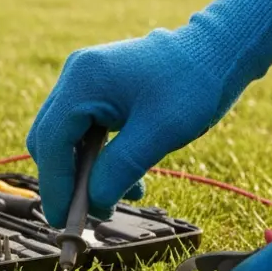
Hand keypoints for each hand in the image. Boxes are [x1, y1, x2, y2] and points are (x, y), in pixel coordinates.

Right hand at [26, 0, 271, 226]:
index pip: (52, 141)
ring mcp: (85, 80)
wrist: (221, 50)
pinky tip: (127, 177)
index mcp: (84, 80)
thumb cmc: (195, 84)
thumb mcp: (159, 134)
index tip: (65, 220)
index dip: (56, 185)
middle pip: (51, 140)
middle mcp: (76, 75)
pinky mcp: (98, 88)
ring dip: (86, 171)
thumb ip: (119, 169)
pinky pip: (84, 130)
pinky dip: (98, 157)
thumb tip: (94, 203)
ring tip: (119, 195)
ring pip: (66, 138)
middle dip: (67, 180)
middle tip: (87, 214)